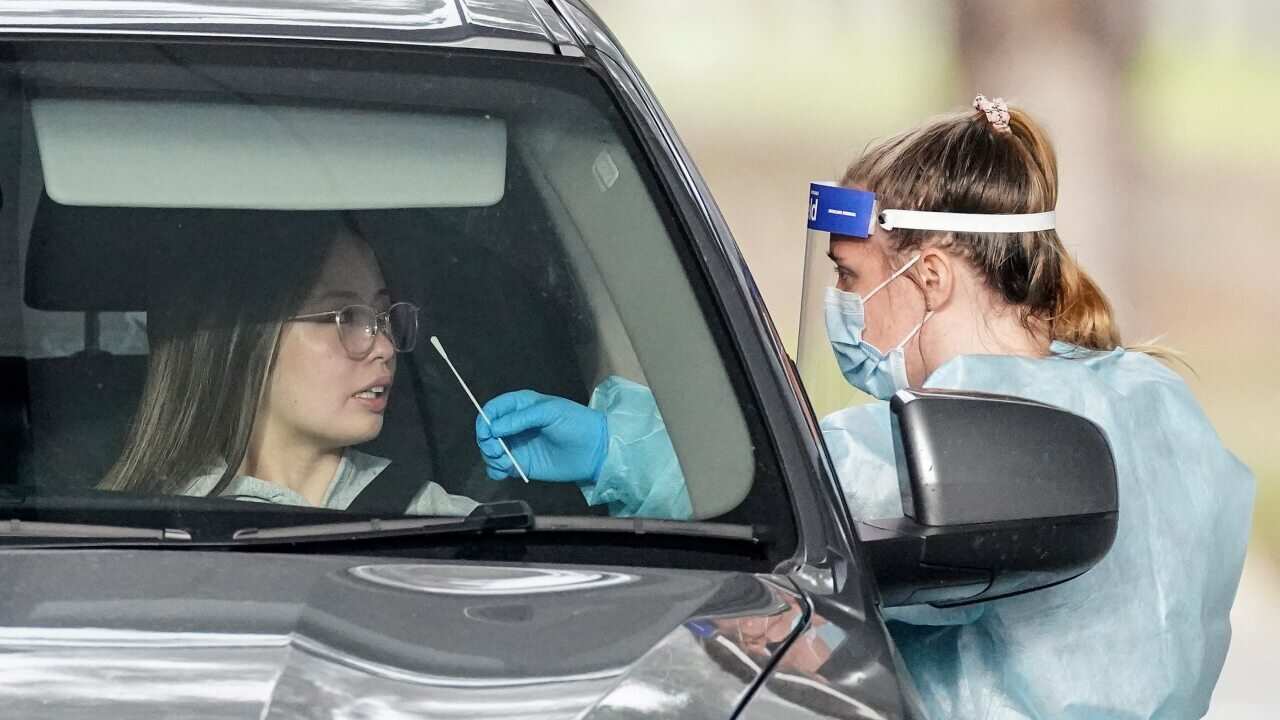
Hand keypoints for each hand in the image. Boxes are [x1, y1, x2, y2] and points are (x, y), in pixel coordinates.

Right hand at [475, 390, 607, 482]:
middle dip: (486, 442)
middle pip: (487, 431)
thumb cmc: (576, 423)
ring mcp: (517, 445)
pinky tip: (504, 472)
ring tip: (506, 463)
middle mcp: (515, 425)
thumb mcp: (550, 412)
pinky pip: (499, 468)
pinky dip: (496, 471)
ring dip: (491, 457)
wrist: (595, 450)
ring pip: (490, 450)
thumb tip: (493, 428)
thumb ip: (521, 418)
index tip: (487, 433)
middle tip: (498, 451)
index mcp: (521, 405)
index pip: (493, 409)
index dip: (485, 420)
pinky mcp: (522, 464)